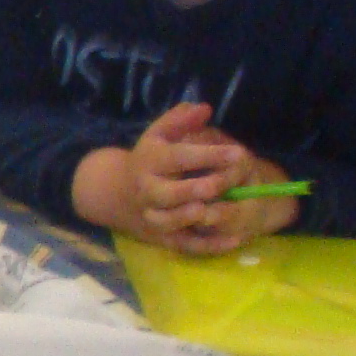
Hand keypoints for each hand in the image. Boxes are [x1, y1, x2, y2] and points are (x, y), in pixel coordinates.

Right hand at [77, 103, 298, 254]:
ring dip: (188, 218)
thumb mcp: (160, 134)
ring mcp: (153, 215)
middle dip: (194, 188)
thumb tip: (204, 108)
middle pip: (166, 194)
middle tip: (224, 183)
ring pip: (167, 221)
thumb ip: (180, 119)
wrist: (117, 194)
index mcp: (149, 163)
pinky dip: (208, 246)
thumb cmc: (151, 159)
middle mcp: (147, 191)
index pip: (177, 158)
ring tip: (210, 211)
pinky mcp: (163, 237)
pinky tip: (233, 240)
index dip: (206, 156)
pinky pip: (184, 245)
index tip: (237, 152)